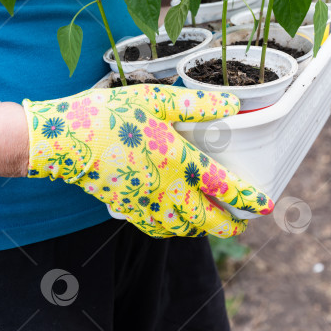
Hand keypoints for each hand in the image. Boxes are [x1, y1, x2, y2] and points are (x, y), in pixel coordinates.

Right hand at [24, 85, 273, 237]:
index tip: (266, 205)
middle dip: (228, 225)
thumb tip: (231, 103)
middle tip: (242, 224)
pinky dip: (173, 231)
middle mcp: (164, 188)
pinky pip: (156, 228)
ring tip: (212, 223)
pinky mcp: (124, 207)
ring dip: (202, 229)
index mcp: (176, 161)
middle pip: (205, 219)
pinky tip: (174, 224)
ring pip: (182, 228)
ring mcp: (143, 202)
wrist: (65, 139)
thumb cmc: (110, 115)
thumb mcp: (156, 100)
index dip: (247, 198)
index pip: (221, 186)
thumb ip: (195, 105)